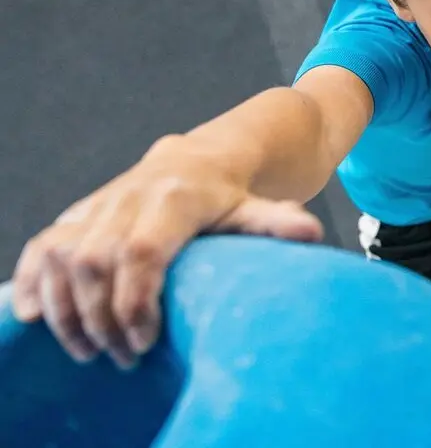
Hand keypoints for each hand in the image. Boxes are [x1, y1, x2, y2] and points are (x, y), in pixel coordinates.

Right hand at [9, 155, 322, 368]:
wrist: (198, 159)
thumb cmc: (230, 196)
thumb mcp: (255, 208)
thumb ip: (276, 222)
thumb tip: (312, 232)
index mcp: (175, 197)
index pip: (142, 252)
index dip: (137, 300)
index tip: (147, 340)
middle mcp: (129, 196)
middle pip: (95, 262)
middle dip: (102, 317)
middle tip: (125, 355)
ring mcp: (99, 204)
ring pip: (62, 257)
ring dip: (68, 311)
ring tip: (92, 351)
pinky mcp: (77, 214)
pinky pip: (42, 247)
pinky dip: (34, 282)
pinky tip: (36, 317)